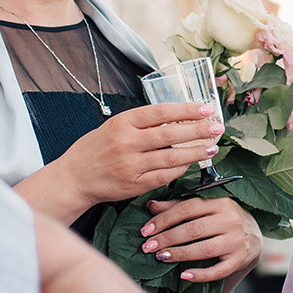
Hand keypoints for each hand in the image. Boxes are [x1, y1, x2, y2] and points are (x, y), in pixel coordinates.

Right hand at [49, 102, 223, 212]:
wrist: (74, 177)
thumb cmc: (96, 149)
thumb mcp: (114, 126)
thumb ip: (141, 122)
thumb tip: (175, 117)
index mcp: (123, 122)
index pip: (161, 112)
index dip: (187, 110)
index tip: (206, 108)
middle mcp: (127, 142)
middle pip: (170, 134)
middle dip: (198, 130)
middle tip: (218, 127)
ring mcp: (131, 164)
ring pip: (170, 157)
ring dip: (195, 152)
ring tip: (212, 147)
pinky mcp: (133, 184)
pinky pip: (163, 177)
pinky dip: (179, 170)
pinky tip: (191, 164)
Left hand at [142, 195, 261, 283]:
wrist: (253, 236)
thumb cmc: (223, 220)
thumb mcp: (206, 208)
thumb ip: (178, 206)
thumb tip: (151, 205)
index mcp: (220, 202)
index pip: (187, 208)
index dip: (164, 219)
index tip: (146, 230)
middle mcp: (230, 220)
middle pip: (193, 229)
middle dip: (167, 238)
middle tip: (148, 246)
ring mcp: (236, 241)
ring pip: (204, 249)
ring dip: (179, 254)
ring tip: (161, 257)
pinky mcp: (239, 259)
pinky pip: (218, 270)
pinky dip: (200, 274)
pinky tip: (184, 275)